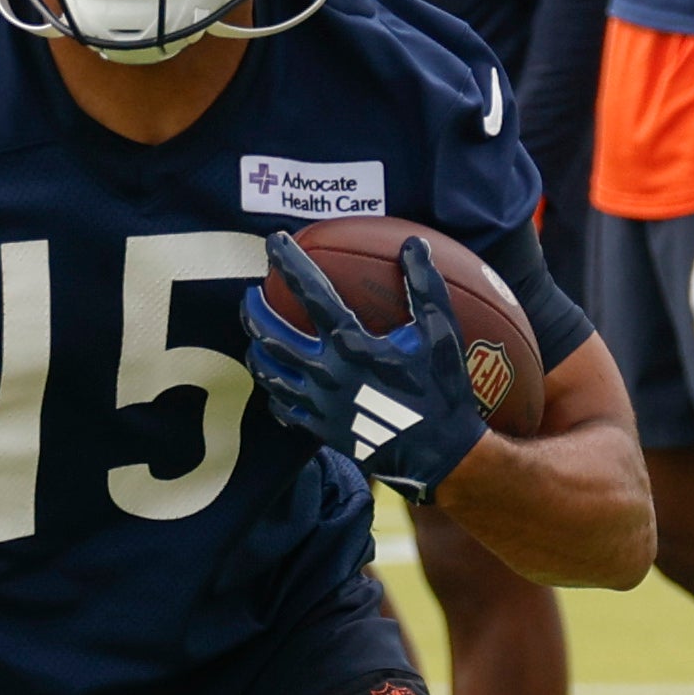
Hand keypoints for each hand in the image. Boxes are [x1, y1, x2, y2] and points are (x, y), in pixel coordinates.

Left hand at [243, 234, 491, 498]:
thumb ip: (424, 285)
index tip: (273, 241)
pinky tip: (275, 379)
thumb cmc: (442, 388)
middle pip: (270, 334)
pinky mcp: (319, 428)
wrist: (440, 453)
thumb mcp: (441, 332)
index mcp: (351, 345)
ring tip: (254, 334)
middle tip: (250, 294)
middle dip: (253, 309)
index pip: (310, 293)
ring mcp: (319, 404)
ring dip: (256, 347)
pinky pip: (282, 406)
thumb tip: (412, 244)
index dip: (289, 263)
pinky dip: (273, 389)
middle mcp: (327, 373)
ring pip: (268, 371)